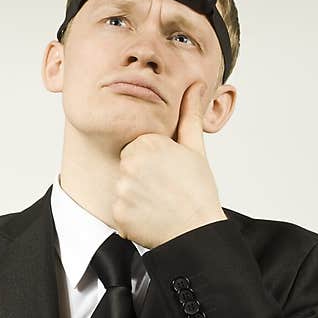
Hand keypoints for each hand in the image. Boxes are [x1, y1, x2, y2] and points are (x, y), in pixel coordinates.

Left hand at [112, 81, 226, 248]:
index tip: (169, 172)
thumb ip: (189, 115)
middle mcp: (130, 163)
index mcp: (146, 143)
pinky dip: (132, 216)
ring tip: (161, 203)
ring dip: (137, 196)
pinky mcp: (118, 213)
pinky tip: (152, 217)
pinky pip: (120, 210)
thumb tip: (195, 85)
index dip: (154, 161)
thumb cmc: (199, 190)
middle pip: (128, 165)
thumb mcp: (195, 149)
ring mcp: (122, 189)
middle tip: (166, 188)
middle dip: (142, 176)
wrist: (198, 232)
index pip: (138, 147)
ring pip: (123, 188)